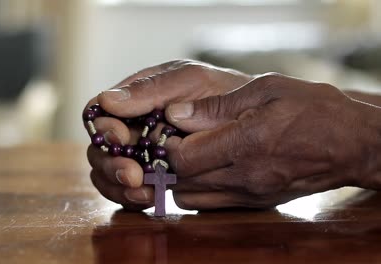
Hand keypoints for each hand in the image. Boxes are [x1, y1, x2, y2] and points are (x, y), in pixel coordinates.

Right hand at [84, 60, 251, 209]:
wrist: (252, 119)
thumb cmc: (221, 91)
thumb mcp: (188, 81)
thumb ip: (150, 90)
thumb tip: (106, 101)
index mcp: (133, 100)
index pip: (98, 114)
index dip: (102, 129)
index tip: (120, 138)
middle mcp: (131, 128)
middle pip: (99, 150)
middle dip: (110, 164)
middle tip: (133, 175)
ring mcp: (141, 155)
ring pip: (108, 175)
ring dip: (118, 186)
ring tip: (142, 192)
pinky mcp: (154, 177)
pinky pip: (129, 192)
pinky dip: (132, 198)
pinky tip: (149, 199)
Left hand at [164, 73, 380, 208]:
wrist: (350, 145)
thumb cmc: (311, 109)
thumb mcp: (266, 90)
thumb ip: (216, 105)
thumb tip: (175, 113)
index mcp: (247, 142)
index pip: (184, 157)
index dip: (166, 143)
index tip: (169, 127)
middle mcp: (245, 176)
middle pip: (181, 180)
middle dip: (167, 161)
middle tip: (170, 140)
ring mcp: (249, 194)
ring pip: (189, 198)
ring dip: (178, 178)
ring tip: (185, 154)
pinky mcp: (253, 203)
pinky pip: (208, 205)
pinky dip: (195, 189)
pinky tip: (203, 168)